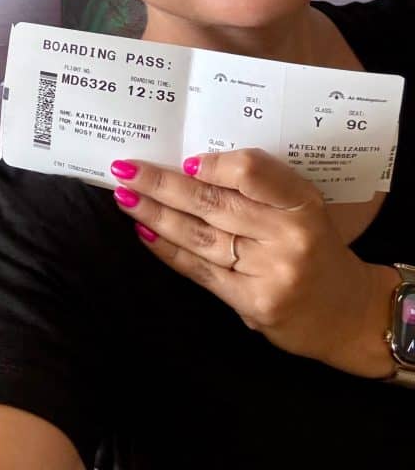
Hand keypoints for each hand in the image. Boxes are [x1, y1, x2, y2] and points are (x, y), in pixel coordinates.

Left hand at [110, 148, 397, 376]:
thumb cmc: (315, 246)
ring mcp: (270, 272)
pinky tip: (144, 231)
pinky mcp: (253, 304)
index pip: (250, 171)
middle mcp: (288, 235)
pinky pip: (200, 270)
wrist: (349, 313)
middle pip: (213, 203)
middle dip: (162, 184)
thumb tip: (191, 166)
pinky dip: (167, 249)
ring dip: (154, 214)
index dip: (212, 165)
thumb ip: (258, 185)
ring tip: (124, 197)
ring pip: (199, 236)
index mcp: (301, 201)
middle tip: (125, 170)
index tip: (183, 161)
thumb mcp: (302, 205)